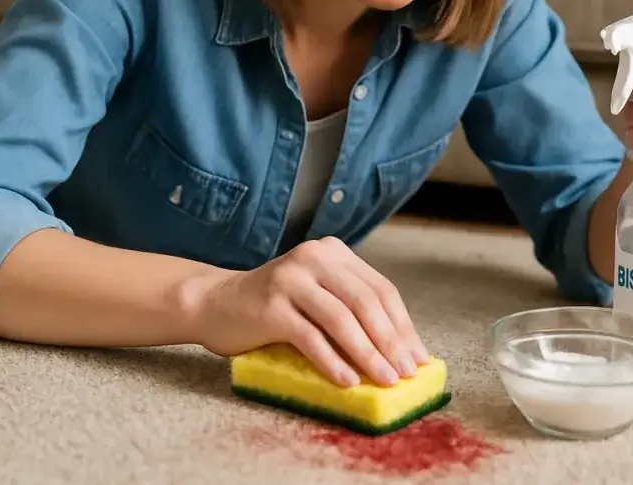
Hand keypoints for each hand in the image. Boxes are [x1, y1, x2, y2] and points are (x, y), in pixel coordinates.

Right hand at [188, 236, 429, 387]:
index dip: (403, 325)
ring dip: (368, 354)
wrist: (214, 304)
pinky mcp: (271, 306)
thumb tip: (399, 351)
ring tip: (384, 381)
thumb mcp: (318, 296)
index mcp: (334, 252)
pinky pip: (310, 337)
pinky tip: (348, 381)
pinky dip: (332, 361)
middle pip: (366, 302)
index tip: (418, 357)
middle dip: (391, 342)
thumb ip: (351, 309)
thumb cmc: (274, 308)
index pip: (381, 289)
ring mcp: (291, 279)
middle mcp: (315, 257)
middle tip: (405, 373)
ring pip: (341, 320)